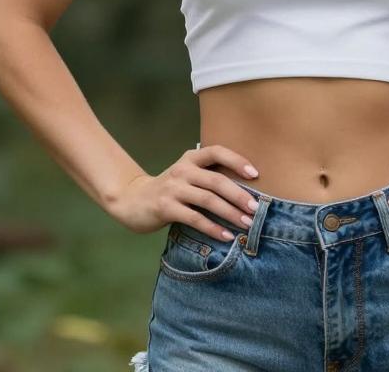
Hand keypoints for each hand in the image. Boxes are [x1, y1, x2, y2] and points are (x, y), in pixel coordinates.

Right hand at [107, 144, 260, 236]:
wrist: (132, 201)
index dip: (237, 160)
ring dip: (230, 213)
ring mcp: (173, 188)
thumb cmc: (170, 189)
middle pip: (216, 180)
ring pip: (208, 200)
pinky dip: (213, 228)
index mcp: (190, 158)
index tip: (255, 174)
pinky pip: (195, 218)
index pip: (216, 151)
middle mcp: (182, 170)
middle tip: (256, 208)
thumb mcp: (187, 175)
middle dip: (239, 195)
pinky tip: (226, 236)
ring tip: (246, 224)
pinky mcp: (166, 208)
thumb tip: (246, 190)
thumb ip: (208, 176)